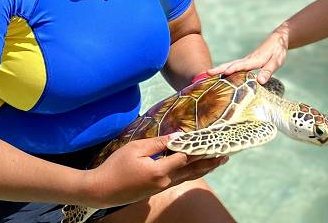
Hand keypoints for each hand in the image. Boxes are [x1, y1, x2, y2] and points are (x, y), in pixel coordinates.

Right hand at [81, 133, 227, 207]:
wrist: (102, 190)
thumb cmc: (115, 166)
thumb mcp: (135, 149)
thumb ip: (158, 143)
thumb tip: (177, 136)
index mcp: (159, 171)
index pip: (185, 157)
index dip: (198, 147)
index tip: (211, 139)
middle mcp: (164, 181)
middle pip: (192, 170)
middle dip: (209, 162)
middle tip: (225, 155)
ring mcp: (161, 187)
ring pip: (187, 177)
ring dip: (203, 169)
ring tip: (217, 162)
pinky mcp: (157, 190)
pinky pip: (179, 180)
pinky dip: (190, 173)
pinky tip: (195, 169)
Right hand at [208, 31, 287, 82]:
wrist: (278, 40)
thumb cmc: (278, 51)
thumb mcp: (276, 62)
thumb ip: (268, 71)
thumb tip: (260, 81)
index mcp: (255, 60)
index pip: (242, 65)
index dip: (234, 69)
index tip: (225, 73)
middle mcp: (248, 60)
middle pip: (231, 64)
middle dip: (219, 69)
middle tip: (206, 73)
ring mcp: (246, 60)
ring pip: (230, 64)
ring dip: (219, 69)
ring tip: (207, 74)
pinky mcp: (247, 62)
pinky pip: (234, 65)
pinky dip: (225, 69)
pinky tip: (221, 74)